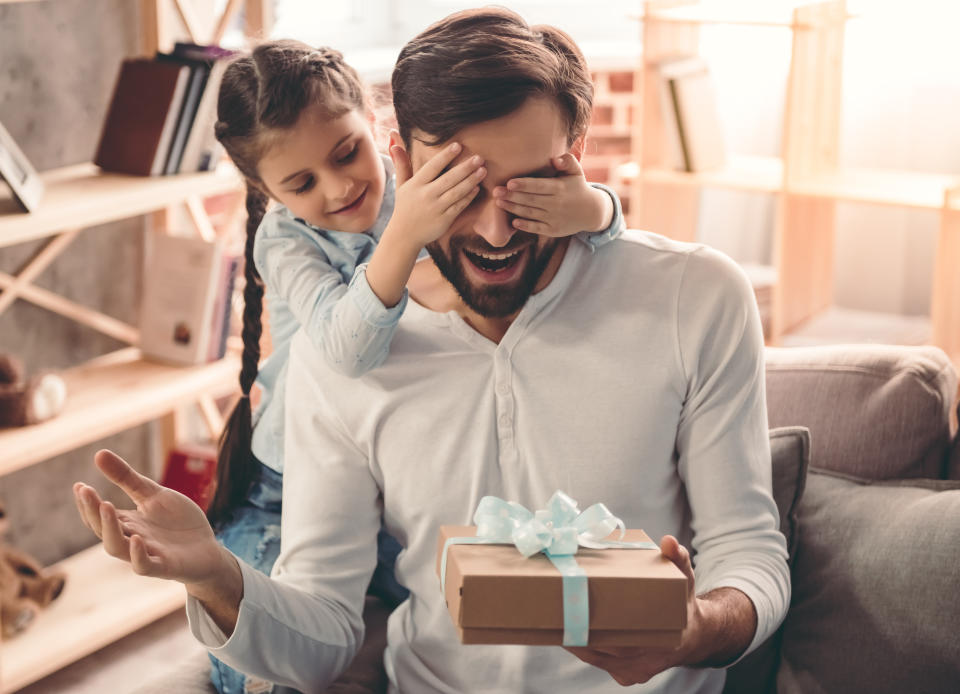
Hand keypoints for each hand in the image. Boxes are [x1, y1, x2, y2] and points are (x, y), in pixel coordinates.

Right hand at [73, 449, 230, 589]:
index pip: (98, 515)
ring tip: (106, 506)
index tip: (79, 485)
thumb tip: (99, 453)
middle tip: (85, 490)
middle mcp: (130, 539)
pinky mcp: (164, 566)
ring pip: (117, 548)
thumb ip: (127, 478)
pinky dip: (137, 555)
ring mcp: (147, 553)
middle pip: (102, 529)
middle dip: (92, 511)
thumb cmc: (178, 522)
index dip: (87, 502)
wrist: (208, 549)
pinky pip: (144, 565)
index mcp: (126, 523)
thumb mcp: (153, 495)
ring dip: (109, 529)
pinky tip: (135, 538)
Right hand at [386, 134, 485, 248]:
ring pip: (457, 192)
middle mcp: (426, 195)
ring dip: (471, 180)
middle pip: (448, 178)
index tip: (458, 145)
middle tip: (479, 158)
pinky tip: (477, 188)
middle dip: (465, 167)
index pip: (432, 167)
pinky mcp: (444, 219)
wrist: (404, 236)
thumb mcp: (401, 185)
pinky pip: (459, 206)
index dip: (445, 156)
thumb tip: (394, 140)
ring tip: (483, 170)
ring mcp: (436, 208)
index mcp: (416, 185)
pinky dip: (468, 197)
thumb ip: (401, 163)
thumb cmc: (404, 207)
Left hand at [494, 153, 611, 236]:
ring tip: (498, 202)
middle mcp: (557, 204)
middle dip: (512, 196)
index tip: (509, 183)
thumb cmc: (578, 187)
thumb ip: (567, 161)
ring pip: (530, 213)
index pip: (539, 186)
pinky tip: (513, 221)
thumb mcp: (576, 171)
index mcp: (560, 189)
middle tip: (496, 191)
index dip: (524, 185)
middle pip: (531, 200)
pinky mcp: (552, 230)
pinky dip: (524, 225)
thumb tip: (555, 159)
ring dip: (513, 209)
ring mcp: (554, 219)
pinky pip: (536, 228)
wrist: (591, 212)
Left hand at [566, 536, 705, 685]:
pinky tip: (566, 630)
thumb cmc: (682, 602)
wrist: (692, 635)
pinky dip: (582, 647)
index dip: (593, 629)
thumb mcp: (684, 579)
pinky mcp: (625, 676)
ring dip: (574, 640)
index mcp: (662, 640)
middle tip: (554, 609)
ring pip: (596, 658)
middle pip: (602, 650)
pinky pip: (598, 662)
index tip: (571, 612)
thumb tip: (668, 541)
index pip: (621, 640)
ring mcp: (635, 672)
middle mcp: (646, 662)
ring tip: (552, 618)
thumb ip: (677, 558)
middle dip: (576, 631)